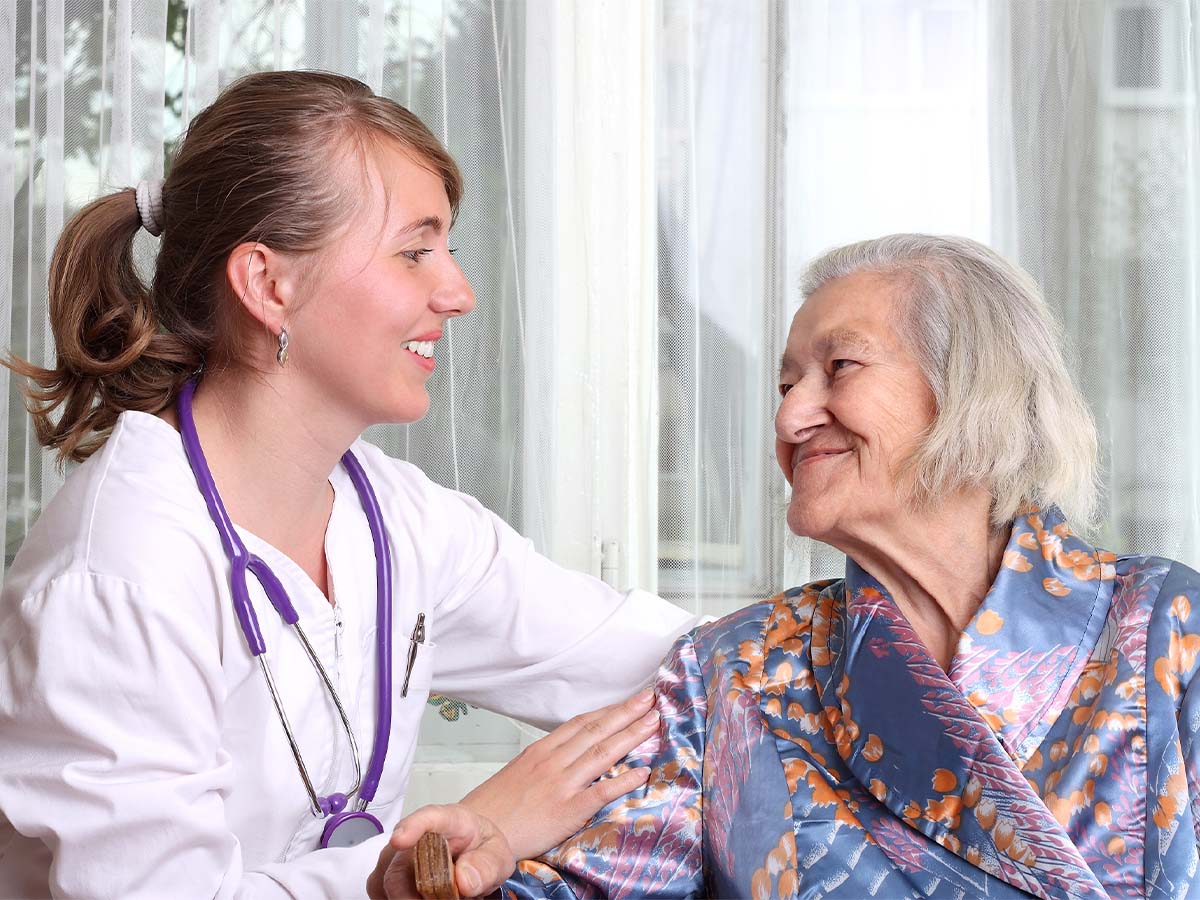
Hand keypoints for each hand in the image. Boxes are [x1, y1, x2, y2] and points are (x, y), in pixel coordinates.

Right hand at [366, 804, 513, 898]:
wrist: (471, 850)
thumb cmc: (479, 848)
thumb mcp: (497, 854)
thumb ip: (486, 865)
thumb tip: (465, 880)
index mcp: (448, 821)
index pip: (428, 818)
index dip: (412, 827)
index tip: (400, 839)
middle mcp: (414, 836)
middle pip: (400, 868)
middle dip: (418, 895)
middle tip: (448, 899)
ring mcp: (395, 856)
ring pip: (387, 884)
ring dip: (411, 898)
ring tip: (442, 896)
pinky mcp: (385, 876)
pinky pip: (383, 894)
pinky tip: (424, 898)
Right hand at [461, 689, 658, 860]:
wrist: (477, 833)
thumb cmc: (494, 807)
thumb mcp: (517, 772)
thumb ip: (544, 760)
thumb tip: (568, 753)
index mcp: (540, 751)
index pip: (580, 723)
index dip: (607, 711)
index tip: (628, 701)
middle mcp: (552, 762)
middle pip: (595, 731)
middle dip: (625, 714)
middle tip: (649, 700)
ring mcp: (561, 785)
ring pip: (602, 753)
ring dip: (631, 735)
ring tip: (653, 723)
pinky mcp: (567, 811)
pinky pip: (600, 792)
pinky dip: (623, 781)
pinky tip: (642, 773)